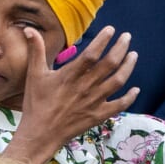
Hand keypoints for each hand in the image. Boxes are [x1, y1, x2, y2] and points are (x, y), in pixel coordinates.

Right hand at [4, 26, 138, 163]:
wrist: (40, 134)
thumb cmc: (36, 104)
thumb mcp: (34, 75)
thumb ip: (36, 50)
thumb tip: (28, 29)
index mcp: (70, 75)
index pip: (92, 53)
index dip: (103, 40)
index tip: (111, 29)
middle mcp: (85, 87)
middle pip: (110, 64)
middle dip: (121, 48)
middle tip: (127, 37)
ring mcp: (94, 102)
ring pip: (118, 81)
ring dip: (128, 66)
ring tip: (133, 55)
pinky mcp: (98, 115)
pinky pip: (119, 105)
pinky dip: (130, 98)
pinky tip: (136, 90)